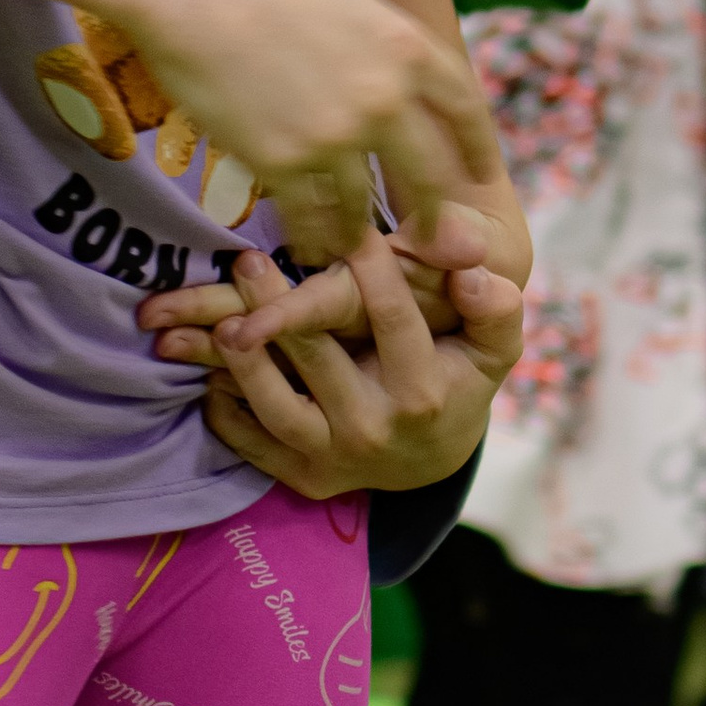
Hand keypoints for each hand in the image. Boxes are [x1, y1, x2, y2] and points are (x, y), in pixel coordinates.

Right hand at [97, 0, 505, 270]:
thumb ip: (375, 36)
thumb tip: (383, 55)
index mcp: (406, 47)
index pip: (464, 109)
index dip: (477, 147)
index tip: (481, 172)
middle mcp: (385, 99)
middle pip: (431, 173)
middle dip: (436, 212)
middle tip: (436, 234)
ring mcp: (336, 136)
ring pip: (362, 204)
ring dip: (359, 230)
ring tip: (355, 245)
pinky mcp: (283, 163)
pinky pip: (308, 217)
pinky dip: (311, 238)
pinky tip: (310, 247)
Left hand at [193, 236, 522, 496]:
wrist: (430, 461)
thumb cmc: (458, 383)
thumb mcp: (492, 349)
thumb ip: (495, 308)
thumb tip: (474, 273)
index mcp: (423, 394)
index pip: (392, 322)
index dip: (370, 271)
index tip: (348, 227)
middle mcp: (376, 431)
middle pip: (319, 361)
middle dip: (279, 306)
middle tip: (248, 259)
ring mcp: (336, 459)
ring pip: (277, 409)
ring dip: (245, 363)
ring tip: (222, 320)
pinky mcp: (303, 477)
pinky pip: (252, 446)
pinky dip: (226, 410)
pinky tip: (209, 370)